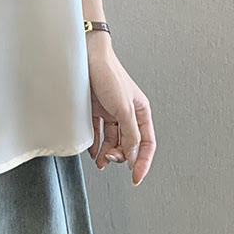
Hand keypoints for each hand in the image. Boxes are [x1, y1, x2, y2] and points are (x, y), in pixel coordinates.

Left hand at [85, 37, 155, 186]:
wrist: (86, 56)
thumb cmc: (108, 75)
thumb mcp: (123, 109)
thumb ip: (130, 134)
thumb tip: (133, 156)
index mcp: (140, 111)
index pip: (147, 143)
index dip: (143, 162)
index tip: (135, 177)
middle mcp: (127, 112)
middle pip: (128, 143)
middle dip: (121, 155)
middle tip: (110, 160)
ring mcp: (110, 110)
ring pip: (112, 139)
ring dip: (107, 153)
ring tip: (100, 162)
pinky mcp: (95, 108)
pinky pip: (98, 131)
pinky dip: (96, 143)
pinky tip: (92, 151)